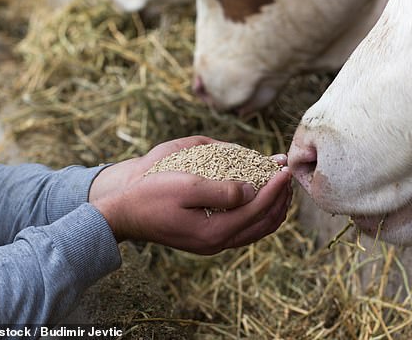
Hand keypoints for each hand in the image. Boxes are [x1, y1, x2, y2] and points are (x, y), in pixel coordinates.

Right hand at [90, 136, 292, 253]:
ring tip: (279, 186)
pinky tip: (258, 197)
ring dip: (272, 207)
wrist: (124, 214)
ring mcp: (213, 243)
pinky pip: (244, 229)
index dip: (275, 187)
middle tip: (287, 175)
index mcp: (215, 231)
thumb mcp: (186, 185)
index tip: (284, 168)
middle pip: (264, 223)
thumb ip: (223, 190)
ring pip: (257, 229)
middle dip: (280, 199)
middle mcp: (218, 242)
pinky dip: (258, 213)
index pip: (258, 208)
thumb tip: (253, 191)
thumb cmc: (152, 195)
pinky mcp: (207, 238)